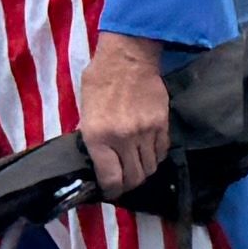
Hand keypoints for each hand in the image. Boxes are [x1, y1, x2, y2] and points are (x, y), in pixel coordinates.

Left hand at [79, 30, 171, 195]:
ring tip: (136, 166)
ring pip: (150, 167)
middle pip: (134, 177)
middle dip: (129, 184)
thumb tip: (99, 159)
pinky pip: (162, 151)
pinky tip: (148, 151)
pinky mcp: (162, 124)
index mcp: (98, 136)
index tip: (111, 190)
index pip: (112, 179)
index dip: (112, 190)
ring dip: (143, 170)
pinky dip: (155, 156)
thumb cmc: (100, 81)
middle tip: (124, 180)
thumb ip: (93, 138)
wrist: (128, 58)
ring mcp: (145, 132)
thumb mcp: (86, 111)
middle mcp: (123, 138)